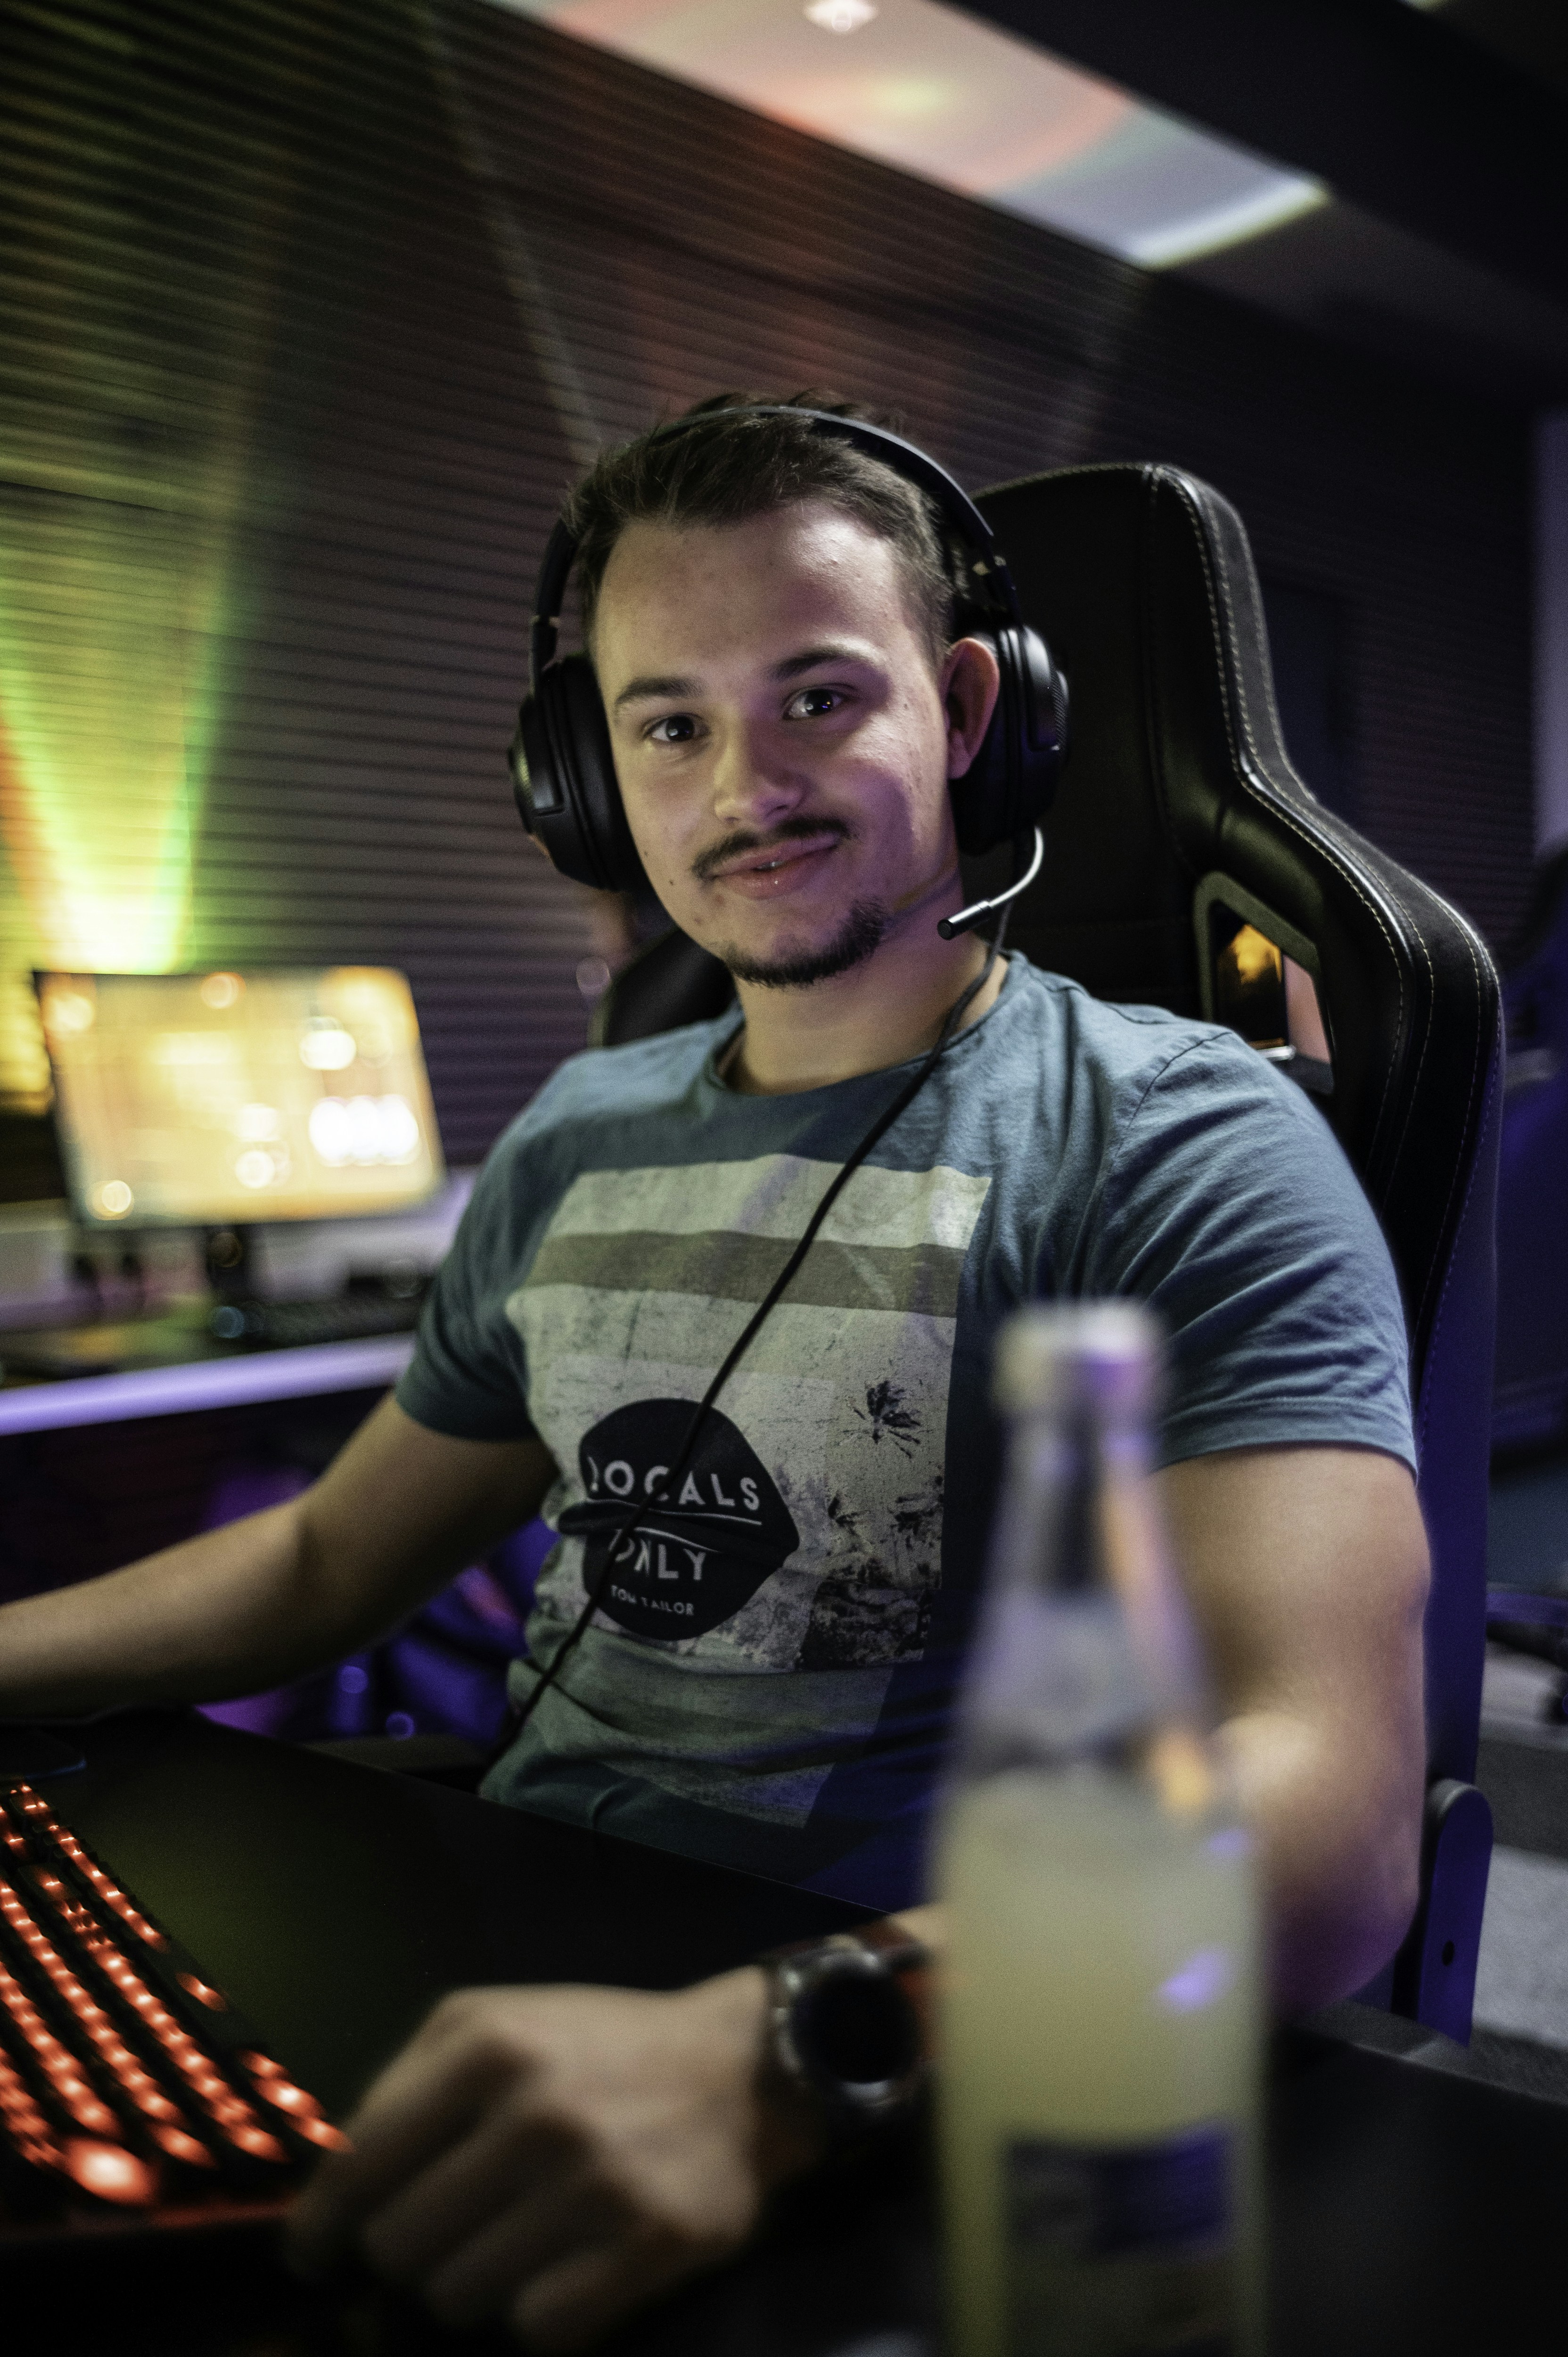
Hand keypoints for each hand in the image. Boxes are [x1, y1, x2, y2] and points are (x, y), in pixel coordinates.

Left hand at [283, 1971, 822, 2348]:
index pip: (355, 2170)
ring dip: (473, 2284)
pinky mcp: (646, 2245)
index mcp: (483, 2047)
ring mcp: (592, 2182)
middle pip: (398, 2247)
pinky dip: (539, 2313)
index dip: (319, 2228)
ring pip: (458, 2298)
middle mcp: (532, 2111)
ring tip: (517, 2239)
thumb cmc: (596, 2046)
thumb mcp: (492, 2023)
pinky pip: (537, 2328)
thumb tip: (325, 2189)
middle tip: (451, 2230)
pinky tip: (567, 2266)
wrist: (742, 2069)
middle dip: (411, 2250)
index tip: (312, 2256)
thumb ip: (402, 2089)